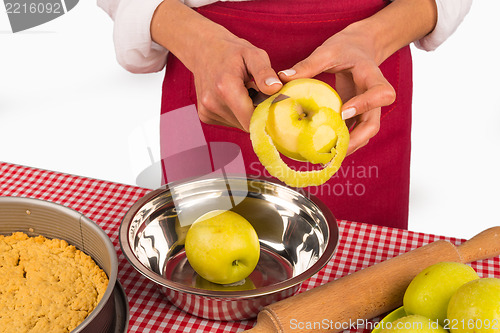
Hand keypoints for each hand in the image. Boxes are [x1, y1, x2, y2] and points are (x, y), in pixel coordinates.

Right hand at [191, 31, 282, 130]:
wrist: (203, 49)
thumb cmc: (231, 51)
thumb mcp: (253, 54)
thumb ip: (265, 72)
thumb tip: (276, 88)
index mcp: (226, 87)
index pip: (252, 120)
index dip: (266, 115)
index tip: (273, 104)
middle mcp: (213, 103)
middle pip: (246, 124)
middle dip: (257, 113)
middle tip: (259, 94)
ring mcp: (206, 111)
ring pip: (239, 124)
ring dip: (246, 113)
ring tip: (245, 93)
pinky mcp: (204, 116)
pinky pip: (229, 122)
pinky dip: (236, 113)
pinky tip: (234, 97)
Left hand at [278, 25, 395, 154]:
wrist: (361, 48)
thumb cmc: (346, 48)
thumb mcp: (328, 51)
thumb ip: (308, 65)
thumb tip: (282, 77)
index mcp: (372, 76)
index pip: (382, 94)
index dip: (366, 105)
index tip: (343, 112)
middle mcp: (375, 97)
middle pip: (374, 124)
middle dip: (356, 139)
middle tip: (332, 149)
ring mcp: (368, 109)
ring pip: (364, 133)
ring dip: (347, 146)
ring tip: (324, 156)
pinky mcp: (358, 115)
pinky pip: (353, 132)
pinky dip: (341, 142)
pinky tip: (321, 149)